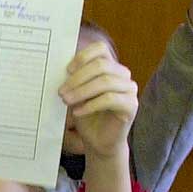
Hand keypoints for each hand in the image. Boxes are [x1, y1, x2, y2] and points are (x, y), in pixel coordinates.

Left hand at [60, 44, 137, 159]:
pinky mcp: (131, 105)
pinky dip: (91, 105)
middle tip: (61, 92)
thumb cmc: (87, 116)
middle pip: (101, 65)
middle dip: (77, 78)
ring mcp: (129, 89)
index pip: (100, 49)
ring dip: (82, 91)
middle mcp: (123, 75)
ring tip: (67, 101)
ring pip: (105, 82)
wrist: (98, 142)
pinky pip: (110, 99)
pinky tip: (78, 112)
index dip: (83, 56)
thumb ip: (75, 80)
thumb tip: (62, 69)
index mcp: (111, 67)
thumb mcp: (77, 94)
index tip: (67, 70)